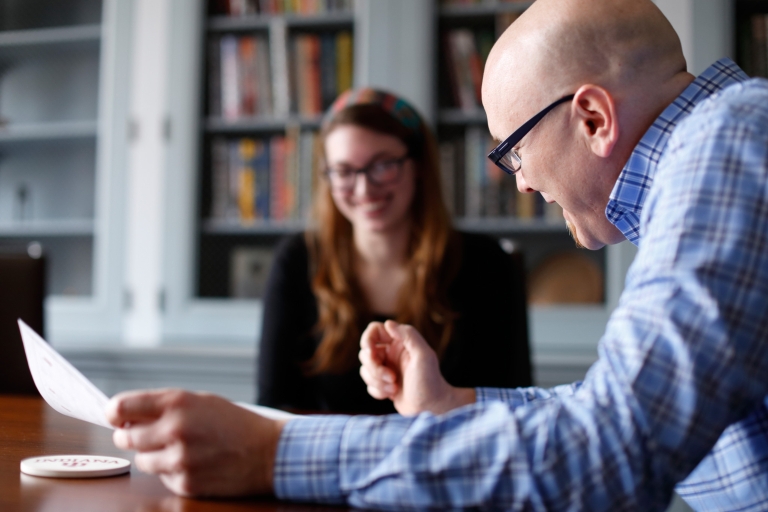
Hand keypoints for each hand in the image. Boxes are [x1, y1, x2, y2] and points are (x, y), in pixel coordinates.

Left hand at [105, 389, 286, 496]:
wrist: (268, 452)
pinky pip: (162, 477)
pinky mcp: (185, 483)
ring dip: (154, 455)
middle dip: (132, 435)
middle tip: (149, 434)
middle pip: (125, 437)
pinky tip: (195, 463)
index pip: (121, 406)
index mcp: (177, 402)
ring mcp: (179, 459)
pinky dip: (172, 471)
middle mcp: (174, 429)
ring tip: (181, 449)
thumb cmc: (236, 423)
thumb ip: (165, 406)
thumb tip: (125, 416)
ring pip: (141, 460)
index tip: (116, 416)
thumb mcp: (202, 401)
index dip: (114, 412)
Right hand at [359, 320, 475, 415]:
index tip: (372, 353)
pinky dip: (378, 391)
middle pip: (365, 353)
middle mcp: (391, 353)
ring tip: (394, 388)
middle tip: (391, 377)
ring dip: (377, 381)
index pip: (374, 330)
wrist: (432, 407)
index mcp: (400, 342)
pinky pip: (368, 384)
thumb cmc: (430, 380)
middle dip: (374, 367)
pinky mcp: (383, 384)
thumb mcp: (423, 355)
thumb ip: (408, 335)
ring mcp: (386, 369)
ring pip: (365, 370)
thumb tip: (388, 323)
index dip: (367, 340)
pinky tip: (392, 394)